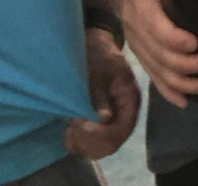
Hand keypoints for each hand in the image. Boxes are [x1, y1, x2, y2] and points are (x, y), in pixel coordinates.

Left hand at [64, 27, 139, 158]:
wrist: (93, 50)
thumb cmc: (98, 57)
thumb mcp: (99, 71)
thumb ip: (101, 94)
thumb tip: (104, 119)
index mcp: (129, 102)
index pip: (121, 130)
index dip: (102, 133)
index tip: (80, 122)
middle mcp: (122, 117)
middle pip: (110, 145)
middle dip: (89, 140)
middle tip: (73, 124)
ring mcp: (110, 123)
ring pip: (98, 149)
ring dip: (81, 143)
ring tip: (69, 127)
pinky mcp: (96, 125)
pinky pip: (87, 145)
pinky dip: (76, 143)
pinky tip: (68, 130)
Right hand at [115, 0, 197, 107]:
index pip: (155, 25)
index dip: (174, 38)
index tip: (196, 43)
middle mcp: (132, 24)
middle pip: (157, 52)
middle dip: (184, 64)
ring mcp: (133, 40)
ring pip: (155, 68)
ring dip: (180, 82)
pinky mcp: (137, 51)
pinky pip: (150, 74)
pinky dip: (167, 89)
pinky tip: (183, 101)